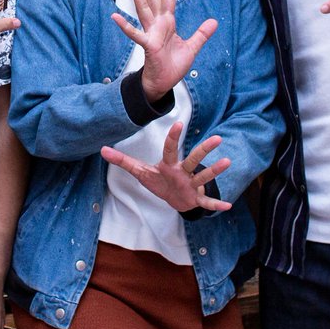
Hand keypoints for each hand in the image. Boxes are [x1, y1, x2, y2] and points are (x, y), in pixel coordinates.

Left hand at [101, 121, 231, 212]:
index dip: (173, 137)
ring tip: (227, 161)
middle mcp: (183, 172)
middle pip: (194, 159)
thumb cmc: (159, 181)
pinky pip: (206, 202)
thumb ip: (122, 161)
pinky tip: (228, 205)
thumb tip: (102, 150)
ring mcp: (191, 185)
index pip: (170, 149)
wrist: (174, 200)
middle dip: (204, 149)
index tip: (178, 123)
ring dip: (214, 171)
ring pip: (203, 176)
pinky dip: (215, 204)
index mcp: (169, 165)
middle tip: (217, 138)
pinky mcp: (195, 198)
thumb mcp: (139, 172)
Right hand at [111, 0, 216, 102]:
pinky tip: (115, 16)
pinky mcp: (148, 44)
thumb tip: (214, 21)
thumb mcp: (192, 47)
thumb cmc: (174, 65)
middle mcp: (158, 24)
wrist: (165, 83)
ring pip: (143, 8)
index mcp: (168, 22)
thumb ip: (202, 34)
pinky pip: (135, 34)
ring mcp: (151, 33)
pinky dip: (125, 26)